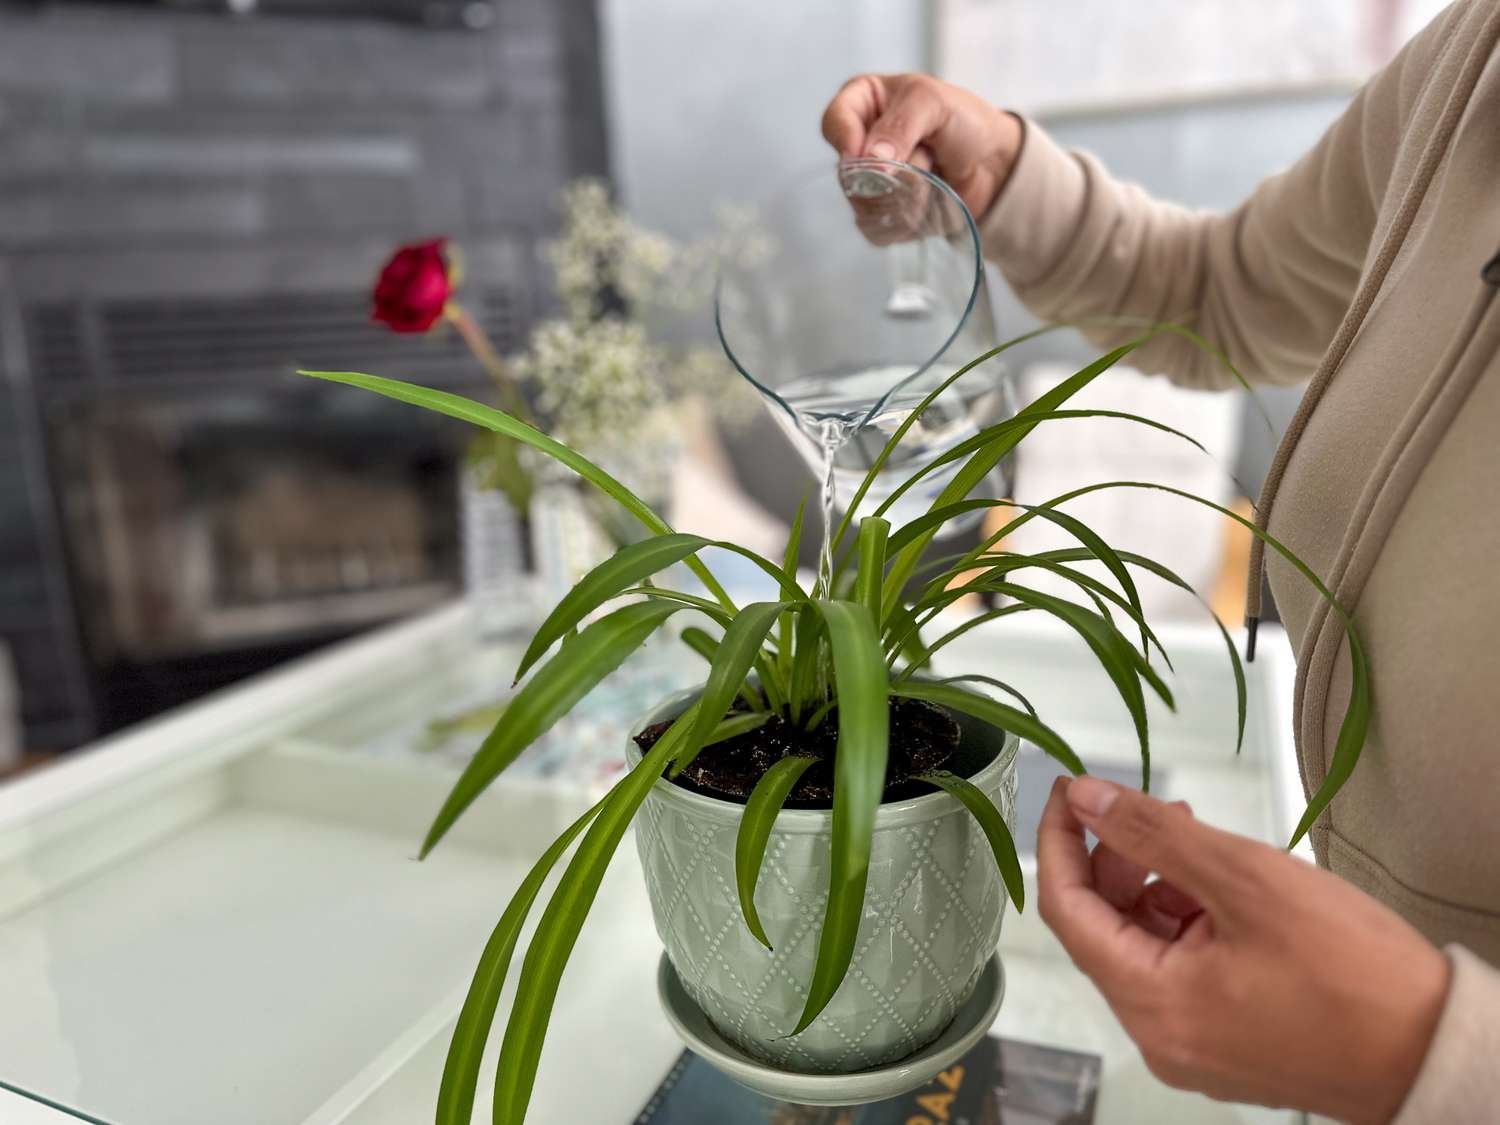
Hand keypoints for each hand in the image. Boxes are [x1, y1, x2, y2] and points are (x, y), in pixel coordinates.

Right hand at [821, 74, 1022, 219]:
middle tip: (926, 158)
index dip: (846, 140)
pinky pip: (876, 228)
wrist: (993, 164)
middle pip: (848, 171)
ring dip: (905, 193)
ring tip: (933, 176)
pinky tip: (927, 203)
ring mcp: (868, 183)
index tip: (867, 154)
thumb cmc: (964, 121)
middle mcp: (859, 143)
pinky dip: (905, 219)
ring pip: (863, 203)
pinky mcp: (881, 214)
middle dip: (892, 171)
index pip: (834, 123)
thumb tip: (872, 159)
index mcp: (863, 103)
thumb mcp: (933, 103)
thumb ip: (900, 124)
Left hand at [1037, 776, 1449, 1123]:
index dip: (1060, 842)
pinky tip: (1220, 886)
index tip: (1070, 790)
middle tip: (1153, 809)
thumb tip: (1087, 799)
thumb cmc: (1354, 974)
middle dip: (1115, 859)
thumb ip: (1156, 835)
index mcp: (1150, 1002)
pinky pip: (1179, 968)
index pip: (1065, 909)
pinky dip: (1186, 919)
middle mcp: (1157, 1034)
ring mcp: (1191, 1043)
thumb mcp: (1247, 881)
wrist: (1437, 1053)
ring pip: (1142, 945)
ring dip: (1154, 885)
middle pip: (1101, 928)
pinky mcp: (1224, 1039)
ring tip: (1197, 840)